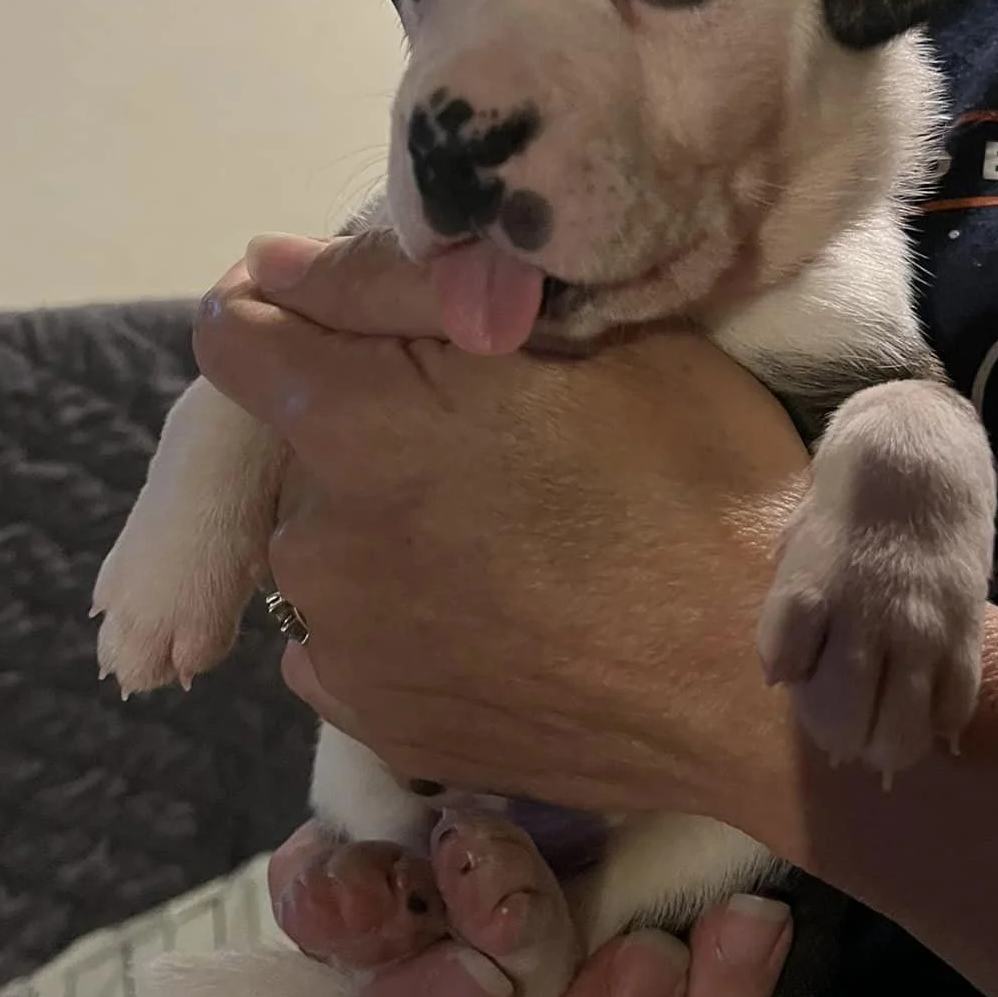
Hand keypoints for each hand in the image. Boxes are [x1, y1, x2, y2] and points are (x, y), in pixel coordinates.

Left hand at [194, 230, 813, 845]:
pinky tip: (496, 620)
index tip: (364, 320)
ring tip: (507, 543)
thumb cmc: (701, 489)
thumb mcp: (592, 343)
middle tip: (492, 442)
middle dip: (364, 425)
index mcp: (357, 427)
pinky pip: (349, 643)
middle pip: (294, 445)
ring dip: (382, 529)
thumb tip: (269, 267)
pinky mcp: (379, 730)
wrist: (766, 696)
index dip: (289, 308)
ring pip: (325, 549)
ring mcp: (341, 651)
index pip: (232, 334)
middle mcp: (316, 544)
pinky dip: (399, 619)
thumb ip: (404, 292)